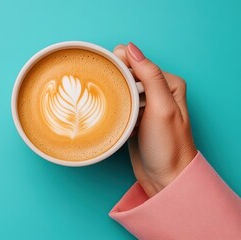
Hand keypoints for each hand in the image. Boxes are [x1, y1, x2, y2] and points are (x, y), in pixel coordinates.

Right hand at [113, 43, 196, 196]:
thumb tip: (131, 48)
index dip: (119, 64)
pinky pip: (118, 105)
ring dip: (111, 95)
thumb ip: (150, 76)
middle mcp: (157, 91)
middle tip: (108, 96)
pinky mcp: (134, 119)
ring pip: (120, 89)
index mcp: (168, 83)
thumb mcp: (162, 108)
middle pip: (126, 74)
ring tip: (107, 106)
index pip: (137, 61)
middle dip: (114, 80)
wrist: (165, 178)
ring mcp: (144, 106)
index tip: (107, 76)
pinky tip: (109, 114)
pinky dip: (112, 107)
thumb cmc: (168, 146)